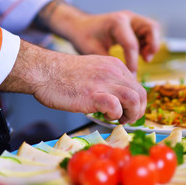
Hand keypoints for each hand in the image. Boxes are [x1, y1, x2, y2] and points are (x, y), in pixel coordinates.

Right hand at [0, 40, 146, 123]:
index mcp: (115, 66)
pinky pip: (116, 107)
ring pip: (135, 99)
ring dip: (131, 115)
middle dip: (138, 111)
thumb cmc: (63, 74)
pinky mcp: (93, 94)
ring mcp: (105, 82)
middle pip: (141, 93)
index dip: (136, 103)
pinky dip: (114, 116)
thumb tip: (117, 100)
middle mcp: (114, 72)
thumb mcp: (94, 71)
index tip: (127, 111)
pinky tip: (104, 116)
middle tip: (126, 119)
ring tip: (118, 120)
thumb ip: (108, 81)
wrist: (44, 70)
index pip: (138, 86)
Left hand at [33, 0, 160, 72]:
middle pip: (151, 28)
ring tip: (144, 58)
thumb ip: (107, 63)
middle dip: (152, 45)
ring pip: (153, 29)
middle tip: (146, 60)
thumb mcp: (92, 50)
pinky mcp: (134, 24)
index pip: (131, 44)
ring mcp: (132, 19)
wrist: (80, 25)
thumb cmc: (84, 37)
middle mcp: (127, 17)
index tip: (131, 76)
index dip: (133, 62)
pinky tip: (140, 55)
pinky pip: (148, 32)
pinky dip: (148, 43)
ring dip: (152, 44)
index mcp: (116, 22)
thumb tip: (120, 80)